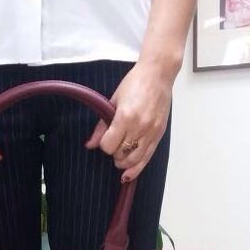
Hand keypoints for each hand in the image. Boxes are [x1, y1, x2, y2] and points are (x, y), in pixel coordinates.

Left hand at [85, 61, 174, 182]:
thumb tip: (89, 145)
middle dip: (114, 153)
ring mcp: (151, 132)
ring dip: (123, 162)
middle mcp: (140, 126)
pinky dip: (136, 168)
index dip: (104, 145)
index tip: (105, 139)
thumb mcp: (113, 101)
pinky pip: (147, 158)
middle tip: (112, 145)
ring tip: (119, 158)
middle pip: (120, 154)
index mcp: (125, 117)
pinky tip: (128, 175)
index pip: (108, 145)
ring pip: (134, 160)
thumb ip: (102, 126)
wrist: (158, 75)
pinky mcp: (159, 135)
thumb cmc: (135, 83)